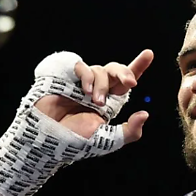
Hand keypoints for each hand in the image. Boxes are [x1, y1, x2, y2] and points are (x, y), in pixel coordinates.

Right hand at [35, 49, 153, 142]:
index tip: (149, 54)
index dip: (138, 66)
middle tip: (130, 83)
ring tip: (95, 102)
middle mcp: (97, 90)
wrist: (47, 139)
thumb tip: (145, 114)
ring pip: (100, 70)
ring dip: (102, 85)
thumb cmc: (74, 142)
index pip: (125, 82)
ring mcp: (82, 83)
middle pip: (115, 70)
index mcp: (109, 103)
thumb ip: (130, 131)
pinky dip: (87, 76)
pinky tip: (84, 90)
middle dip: (125, 72)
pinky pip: (83, 67)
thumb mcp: (107, 141)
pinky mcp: (67, 79)